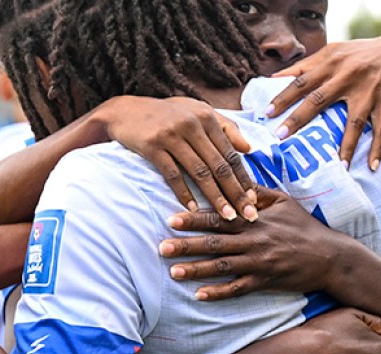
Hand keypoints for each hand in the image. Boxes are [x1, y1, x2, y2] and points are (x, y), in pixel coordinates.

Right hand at [93, 95, 257, 220]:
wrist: (125, 110)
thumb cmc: (165, 114)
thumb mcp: (196, 113)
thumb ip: (224, 128)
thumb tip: (248, 149)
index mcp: (207, 117)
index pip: (231, 153)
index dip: (244, 178)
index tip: (254, 200)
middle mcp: (192, 124)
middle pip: (219, 165)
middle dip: (236, 192)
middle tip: (249, 215)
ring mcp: (172, 135)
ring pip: (199, 172)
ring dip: (215, 197)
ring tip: (227, 217)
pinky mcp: (152, 145)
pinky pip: (172, 174)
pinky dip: (183, 193)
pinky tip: (193, 209)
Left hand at [158, 187, 342, 300]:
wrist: (330, 257)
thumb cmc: (304, 227)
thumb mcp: (284, 202)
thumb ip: (258, 192)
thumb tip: (236, 179)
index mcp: (255, 220)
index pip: (220, 218)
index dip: (195, 219)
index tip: (172, 218)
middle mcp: (254, 241)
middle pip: (215, 243)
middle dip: (187, 245)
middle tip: (161, 246)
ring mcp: (259, 263)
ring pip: (223, 267)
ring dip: (196, 270)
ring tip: (173, 272)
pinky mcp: (265, 281)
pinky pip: (238, 289)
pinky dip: (219, 293)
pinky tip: (199, 296)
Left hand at [265, 34, 380, 167]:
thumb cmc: (361, 54)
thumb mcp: (334, 51)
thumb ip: (305, 64)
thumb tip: (273, 78)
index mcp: (332, 64)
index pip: (302, 81)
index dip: (283, 96)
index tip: (267, 113)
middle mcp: (349, 76)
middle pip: (319, 99)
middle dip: (299, 118)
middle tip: (281, 137)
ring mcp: (369, 90)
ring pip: (355, 121)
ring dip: (346, 146)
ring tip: (336, 167)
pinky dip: (378, 148)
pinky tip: (373, 167)